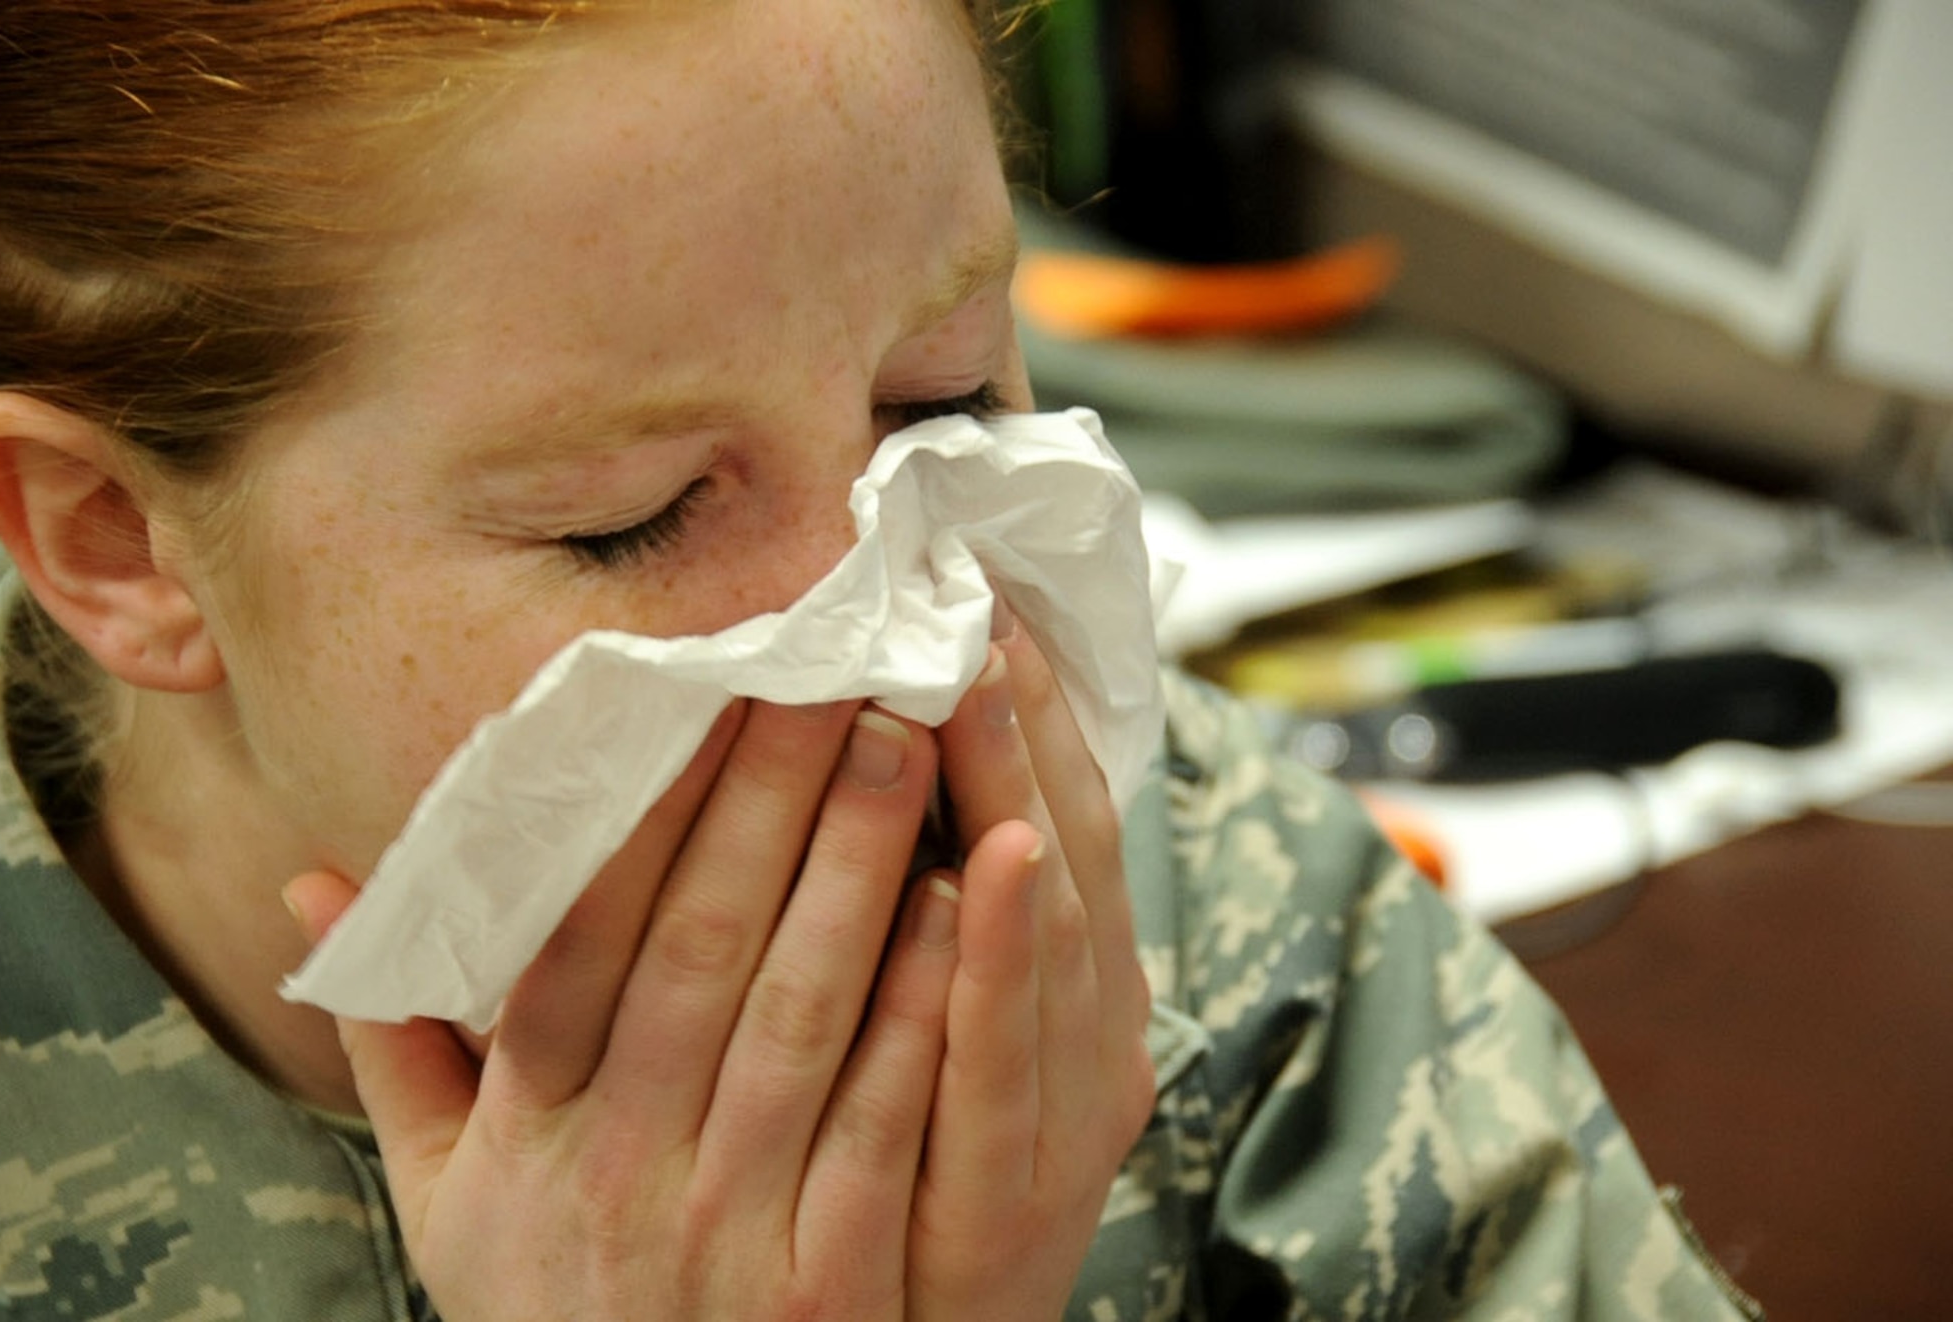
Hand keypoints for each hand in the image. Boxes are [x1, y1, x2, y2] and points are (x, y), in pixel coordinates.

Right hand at [287, 698, 1000, 1320]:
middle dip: (771, 797)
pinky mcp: (830, 1286)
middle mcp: (619, 1167)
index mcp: (529, 1131)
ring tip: (908, 743)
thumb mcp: (445, 1202)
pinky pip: (883, 1124)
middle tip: (834, 669)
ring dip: (856, 868)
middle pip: (698, 947)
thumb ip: (393, 1048)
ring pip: (798, 1014)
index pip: (579, 939)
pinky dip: (921, 1010)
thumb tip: (311, 886)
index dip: (643, 811)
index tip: (702, 695)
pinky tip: (961, 905)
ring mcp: (727, 1229)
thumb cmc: (553, 1312)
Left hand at [910, 611, 1159, 1320]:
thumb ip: (950, 913)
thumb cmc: (926, 1174)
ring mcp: (1068, 1114)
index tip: (985, 597)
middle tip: (978, 597)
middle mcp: (1094, 1037)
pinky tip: (991, 862)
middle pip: (1067, 850)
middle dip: (1025, 721)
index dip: (1034, 711)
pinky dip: (1006, 958)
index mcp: (1079, 990)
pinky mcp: (1023, 1194)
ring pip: (1056, 931)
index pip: (1061, 820)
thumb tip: (905, 766)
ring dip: (1024, 796)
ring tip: (987, 679)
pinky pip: (1010, 1061)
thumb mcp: (965, 1037)